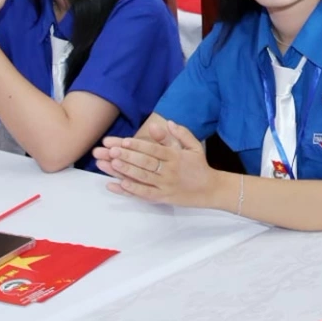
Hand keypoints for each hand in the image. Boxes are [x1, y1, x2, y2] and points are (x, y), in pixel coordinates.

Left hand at [95, 119, 221, 206]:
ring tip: (110, 164)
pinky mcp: (163, 197)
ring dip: (126, 171)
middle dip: (127, 156)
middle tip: (110, 150)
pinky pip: (145, 194)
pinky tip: (119, 185)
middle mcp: (170, 170)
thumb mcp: (194, 146)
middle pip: (146, 162)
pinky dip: (131, 190)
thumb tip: (167, 122)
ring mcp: (166, 185)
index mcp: (176, 156)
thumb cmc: (200, 166)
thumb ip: (181, 134)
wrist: (211, 189)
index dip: (139, 145)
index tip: (124, 140)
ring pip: (143, 177)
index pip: (155, 149)